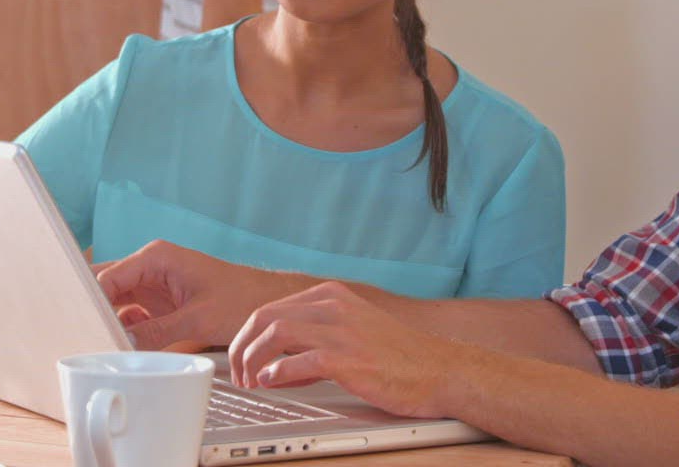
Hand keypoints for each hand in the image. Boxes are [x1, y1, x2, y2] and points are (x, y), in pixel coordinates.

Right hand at [95, 240, 311, 349]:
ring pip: (114, 301)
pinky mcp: (157, 304)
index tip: (79, 323)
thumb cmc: (241, 298)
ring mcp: (152, 285)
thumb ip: (158, 331)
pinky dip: (122, 329)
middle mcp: (149, 267)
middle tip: (79, 333)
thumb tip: (123, 344)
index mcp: (156, 258)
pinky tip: (120, 344)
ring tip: (97, 343)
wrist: (266, 301)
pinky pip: (129, 315)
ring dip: (106, 320)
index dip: (90, 299)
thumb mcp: (198, 319)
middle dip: (92, 307)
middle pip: (105, 285)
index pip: (108, 276)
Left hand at [230, 282, 463, 418]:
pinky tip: (271, 382)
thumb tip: (279, 362)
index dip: (247, 337)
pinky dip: (279, 372)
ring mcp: (343, 331)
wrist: (440, 369)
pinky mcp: (351, 358)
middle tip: (237, 373)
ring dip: (254, 359)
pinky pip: (302, 360)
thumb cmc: (398, 356)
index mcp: (331, 296)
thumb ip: (315, 338)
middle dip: (242, 346)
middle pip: (266, 317)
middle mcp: (334, 307)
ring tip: (250, 381)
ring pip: (277, 333)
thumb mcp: (352, 331)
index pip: (271, 309)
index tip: (241, 359)